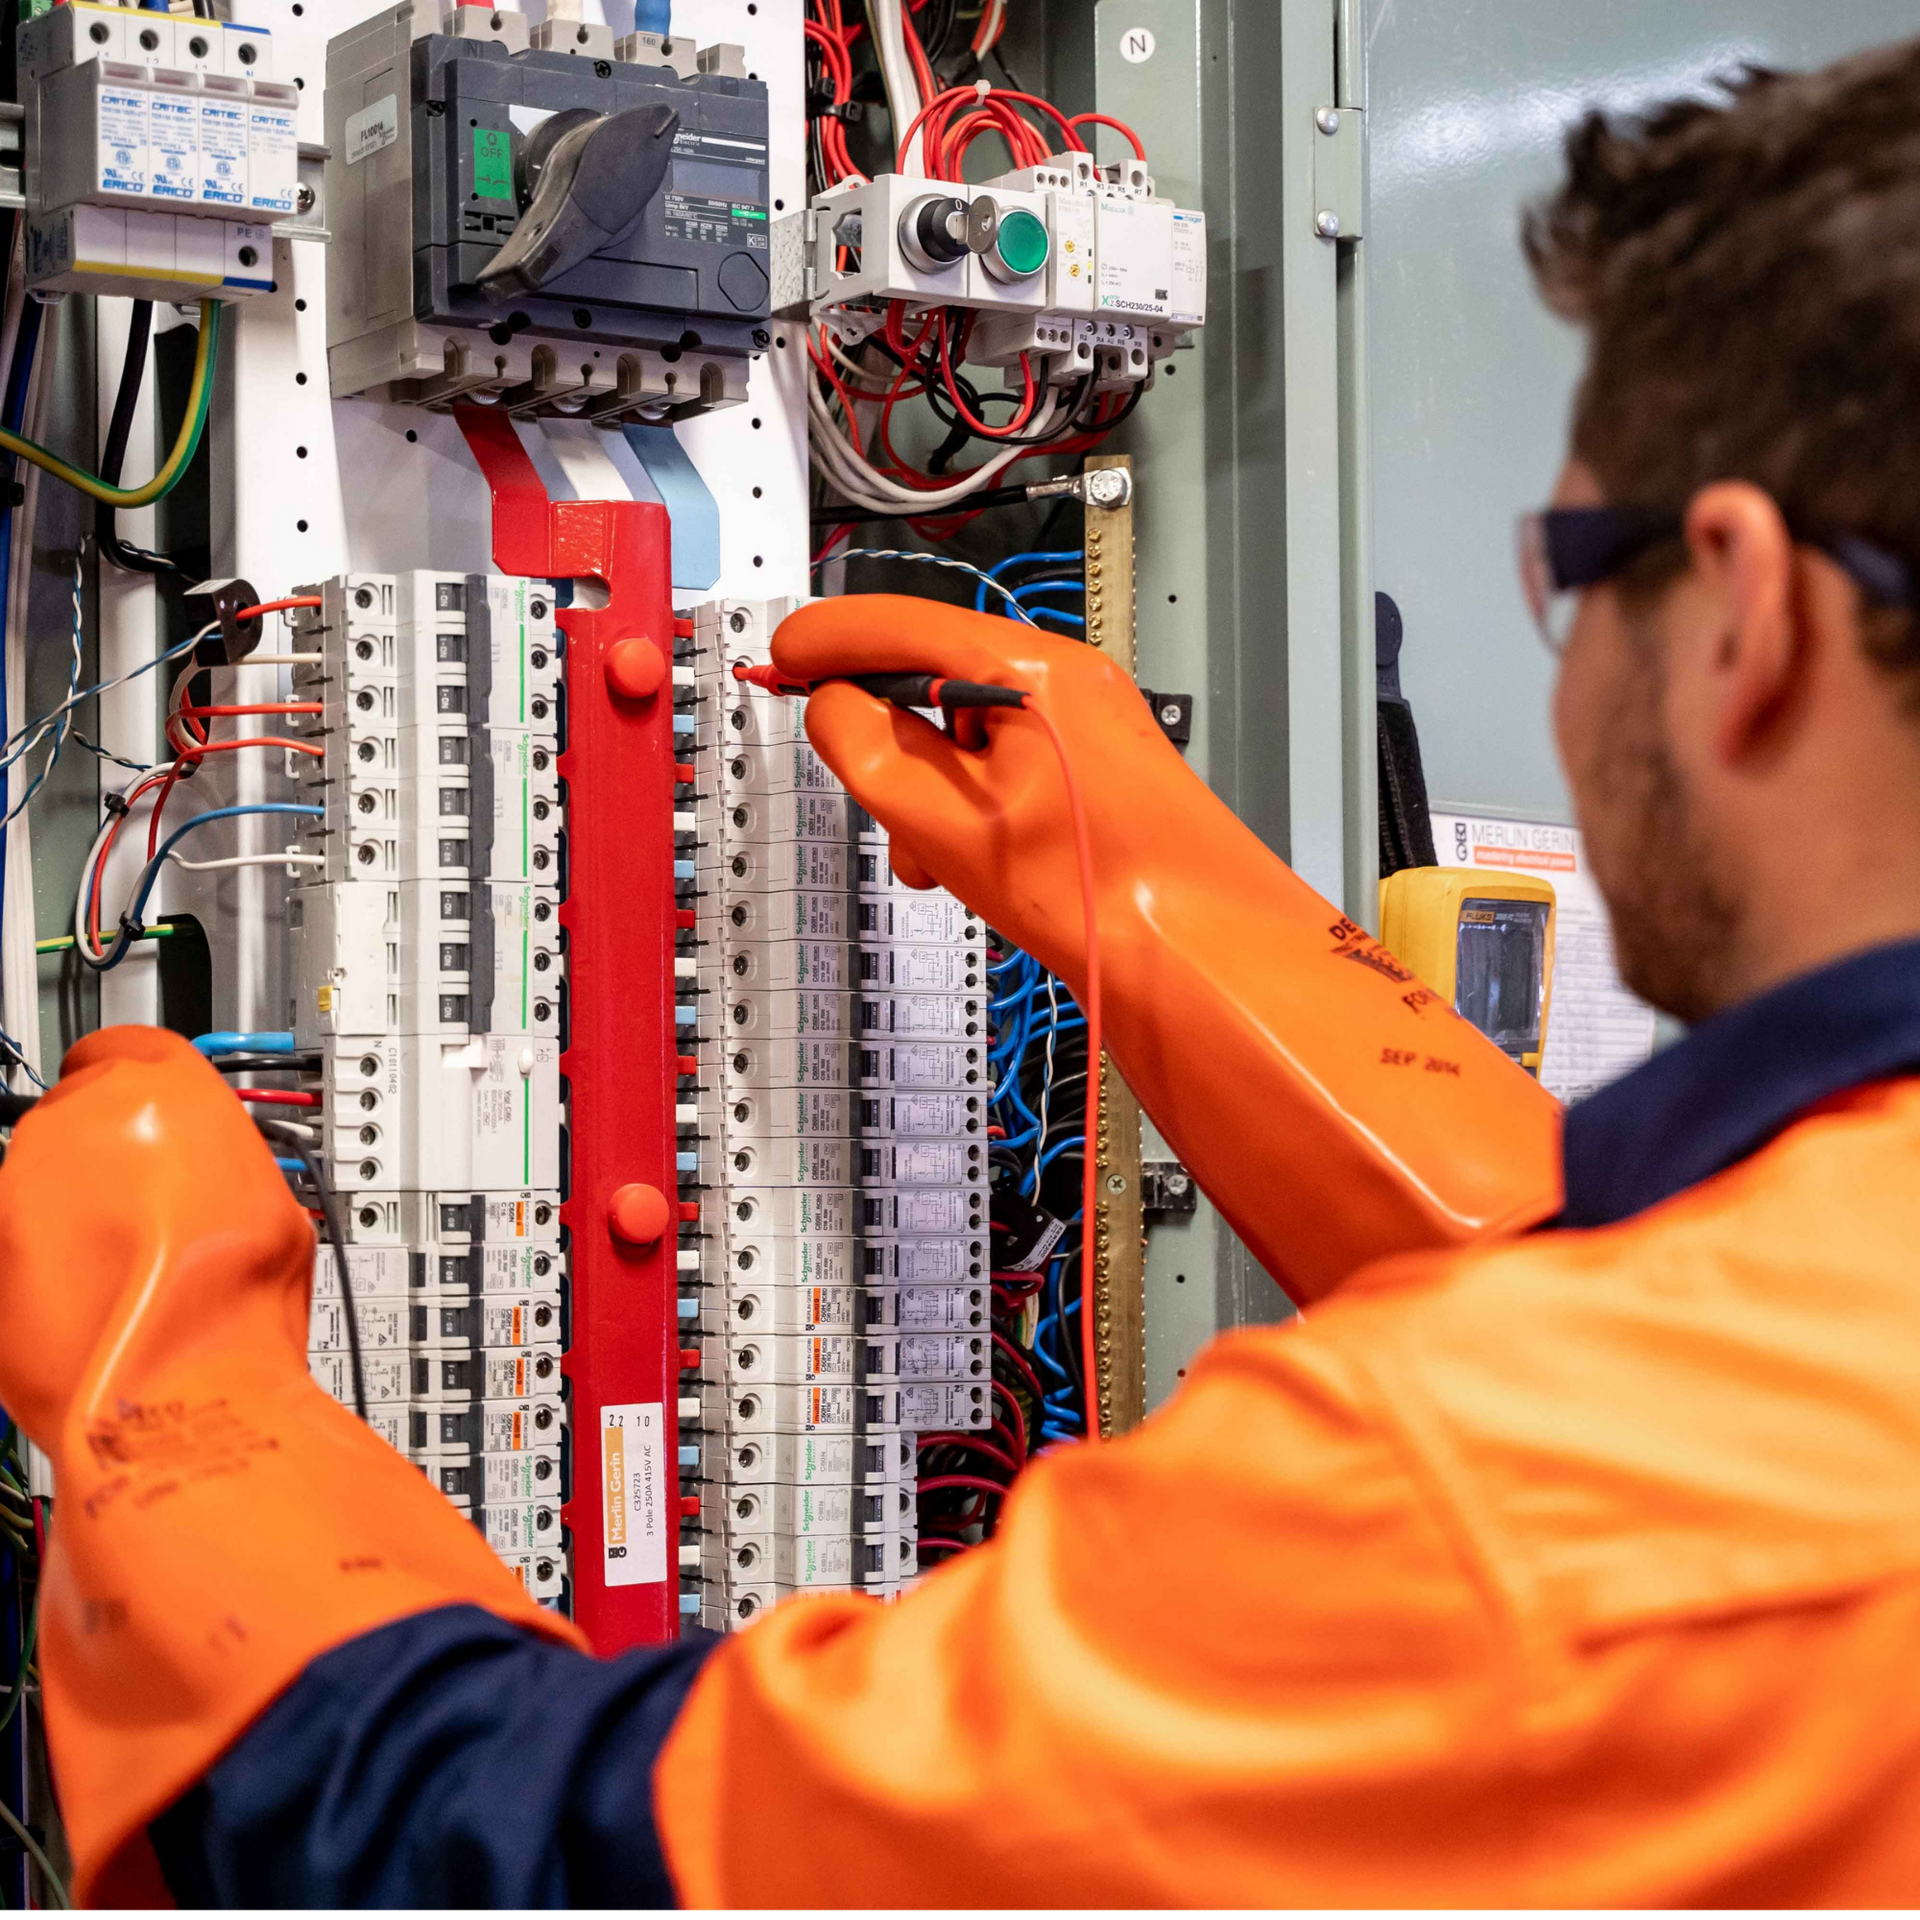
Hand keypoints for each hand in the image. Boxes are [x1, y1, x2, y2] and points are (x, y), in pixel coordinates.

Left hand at [0, 1026, 310, 1448]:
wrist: (179, 1392)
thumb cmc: (233, 1302)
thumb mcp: (272, 1199)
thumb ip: (220, 1159)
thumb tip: (209, 1172)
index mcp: (157, 1089)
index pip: (130, 1047)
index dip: (142, 1081)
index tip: (149, 1109)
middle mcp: (73, 1125)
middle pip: (81, 1118)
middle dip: (108, 1157)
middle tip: (150, 1210)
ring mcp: (14, 1189)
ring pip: (41, 1182)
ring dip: (71, 1212)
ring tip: (123, 1269)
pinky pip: (15, 1241)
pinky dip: (40, 1264)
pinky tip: (90, 1302)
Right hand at [773, 594, 1560, 1302]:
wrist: (1200, 955)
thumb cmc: (1096, 889)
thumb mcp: (949, 821)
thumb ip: (869, 750)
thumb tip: (834, 708)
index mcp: (1033, 672)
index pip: (905, 625)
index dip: (830, 639)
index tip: (780, 656)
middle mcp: (1067, 683)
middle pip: (933, 685)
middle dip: (889, 749)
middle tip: (872, 802)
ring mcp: (1088, 728)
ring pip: (964, 738)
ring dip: (928, 797)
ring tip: (940, 866)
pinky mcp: (1096, 773)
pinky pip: (1004, 769)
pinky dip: (971, 813)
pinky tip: (976, 873)